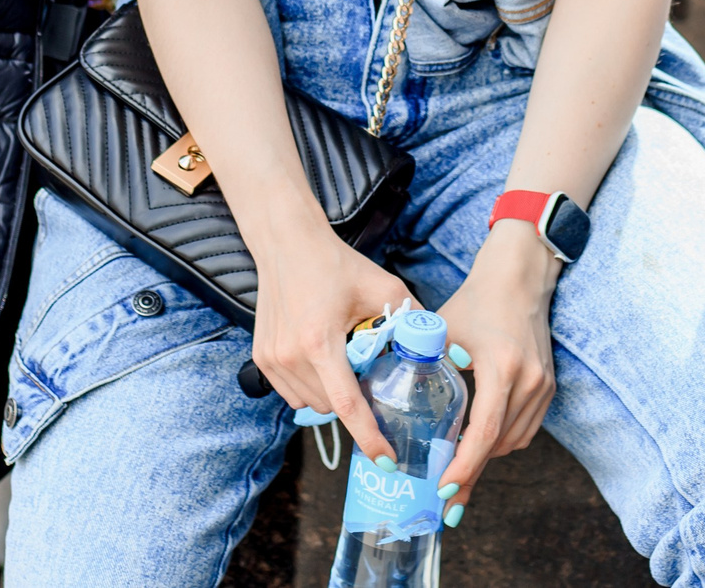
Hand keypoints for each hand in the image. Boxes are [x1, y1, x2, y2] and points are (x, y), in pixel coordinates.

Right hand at [248, 222, 417, 465]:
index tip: (387, 460)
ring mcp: (271, 360)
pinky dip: (313, 388)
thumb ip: (413, 317)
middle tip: (373, 384)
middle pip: (332, 408)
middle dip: (356, 405)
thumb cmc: (336, 264)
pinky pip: (293, 393)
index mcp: (320, 342)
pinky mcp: (262, 358)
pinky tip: (325, 364)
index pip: (348, 405)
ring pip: (311, 404)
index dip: (370, 437)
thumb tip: (442, 348)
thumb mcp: (383, 286)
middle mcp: (291, 357)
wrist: (286, 243)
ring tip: (346, 367)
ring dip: (333, 398)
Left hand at [431, 220, 559, 524]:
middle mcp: (529, 381)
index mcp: (502, 366)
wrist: (520, 276)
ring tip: (457, 470)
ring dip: (486, 457)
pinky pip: (526, 429)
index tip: (444, 490)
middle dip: (471, 472)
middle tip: (443, 496)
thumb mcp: (443, 328)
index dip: (464, 466)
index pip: (485, 431)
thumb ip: (420, 360)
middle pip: (499, 444)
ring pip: (514, 441)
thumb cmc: (478, 299)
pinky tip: (480, 443)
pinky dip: (502, 441)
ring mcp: (543, 385)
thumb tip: (386, 393)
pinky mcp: (548, 386)